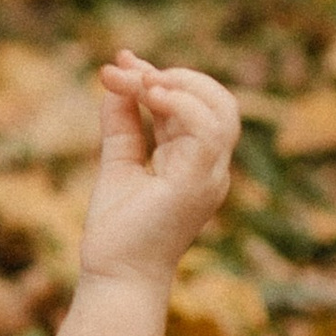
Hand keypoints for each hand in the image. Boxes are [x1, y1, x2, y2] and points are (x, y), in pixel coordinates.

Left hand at [75, 53, 240, 293]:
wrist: (115, 275)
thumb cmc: (118, 231)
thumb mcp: (118, 162)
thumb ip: (121, 123)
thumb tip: (116, 80)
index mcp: (195, 163)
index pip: (193, 107)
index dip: (161, 77)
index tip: (121, 61)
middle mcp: (210, 167)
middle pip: (215, 102)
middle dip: (173, 75)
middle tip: (128, 69)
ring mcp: (209, 175)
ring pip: (221, 110)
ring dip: (180, 84)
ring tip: (141, 80)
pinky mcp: (198, 183)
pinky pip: (207, 130)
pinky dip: (181, 104)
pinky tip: (149, 95)